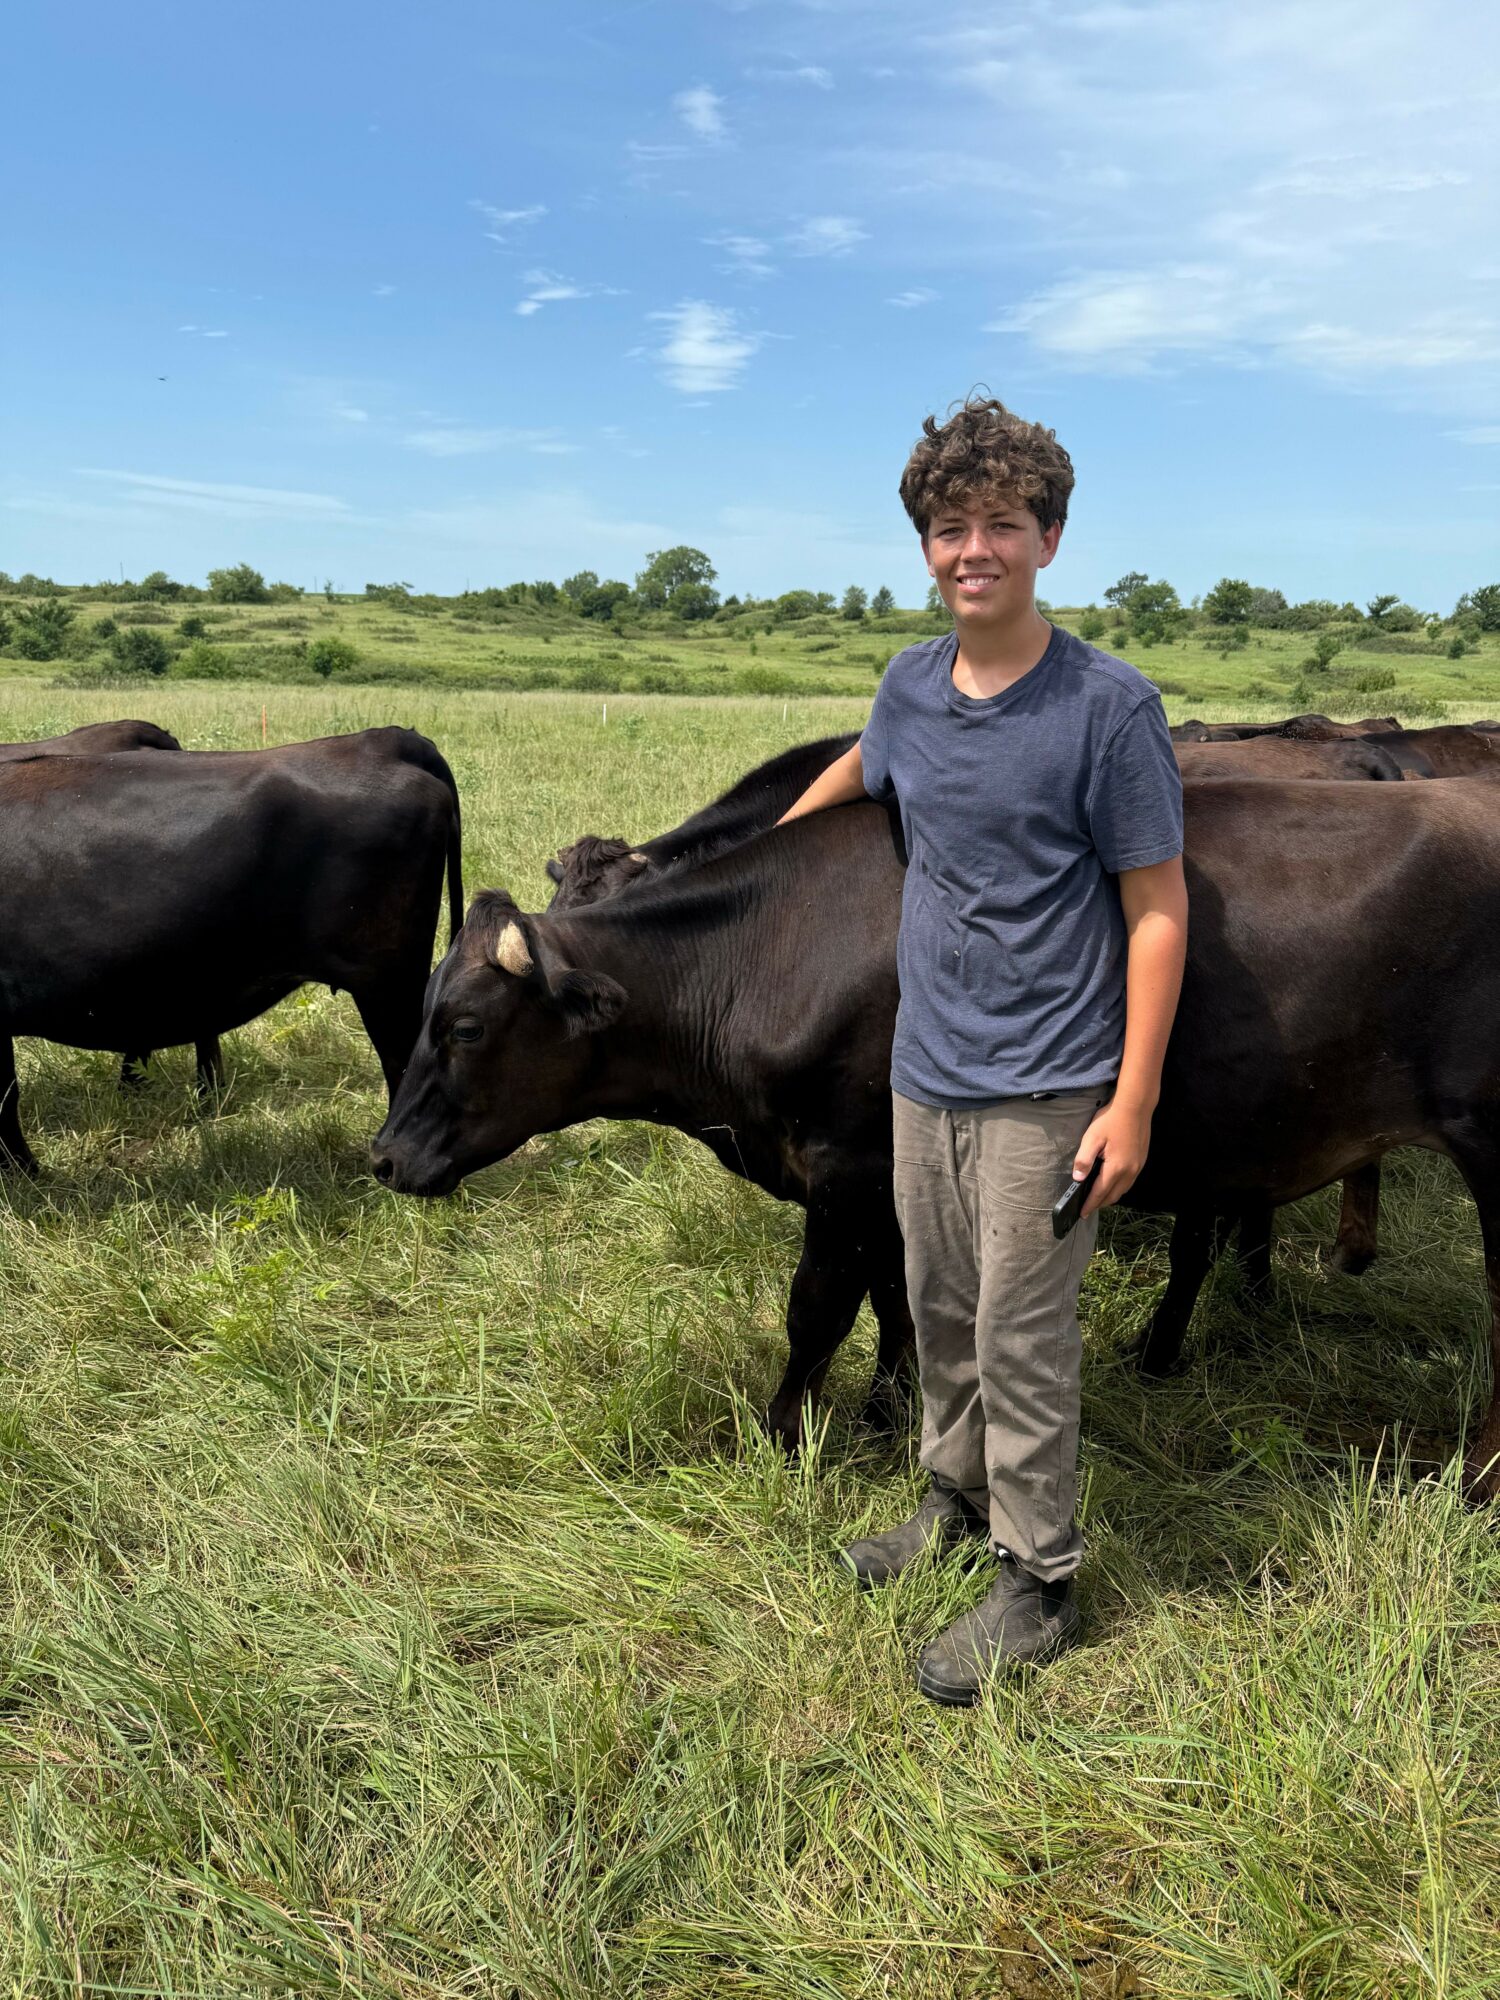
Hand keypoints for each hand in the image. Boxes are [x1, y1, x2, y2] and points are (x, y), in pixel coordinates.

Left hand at [1073, 1096, 1152, 1218]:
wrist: (1136, 1106)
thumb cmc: (1111, 1120)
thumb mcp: (1092, 1138)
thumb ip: (1084, 1160)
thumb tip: (1078, 1179)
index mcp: (1116, 1168)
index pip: (1100, 1193)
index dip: (1090, 1204)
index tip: (1082, 1214)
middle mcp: (1130, 1171)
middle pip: (1114, 1196)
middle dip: (1100, 1204)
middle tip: (1088, 1208)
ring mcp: (1138, 1166)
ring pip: (1123, 1190)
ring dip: (1110, 1197)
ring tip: (1098, 1198)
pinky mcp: (1141, 1161)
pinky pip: (1129, 1182)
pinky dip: (1119, 1188)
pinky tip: (1112, 1183)